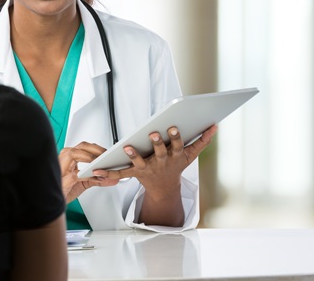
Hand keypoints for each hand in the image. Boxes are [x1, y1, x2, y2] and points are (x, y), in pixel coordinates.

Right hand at [59, 142, 118, 203]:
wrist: (54, 201)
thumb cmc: (65, 189)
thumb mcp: (83, 183)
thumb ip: (96, 179)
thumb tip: (112, 178)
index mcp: (69, 158)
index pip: (84, 147)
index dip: (97, 148)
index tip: (108, 152)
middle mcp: (64, 159)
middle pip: (81, 146)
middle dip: (96, 149)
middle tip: (106, 156)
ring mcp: (61, 168)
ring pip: (74, 154)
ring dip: (89, 157)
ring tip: (100, 164)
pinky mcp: (62, 180)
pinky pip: (75, 174)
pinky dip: (87, 176)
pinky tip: (95, 178)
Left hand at [90, 124, 217, 225]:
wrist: (164, 188)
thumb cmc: (176, 165)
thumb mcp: (190, 155)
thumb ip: (202, 141)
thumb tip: (214, 126)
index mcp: (174, 156)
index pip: (176, 145)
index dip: (175, 137)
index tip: (173, 127)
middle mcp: (161, 162)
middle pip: (159, 152)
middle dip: (157, 143)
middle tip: (153, 133)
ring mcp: (148, 168)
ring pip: (140, 161)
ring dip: (134, 155)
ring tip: (127, 147)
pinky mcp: (135, 173)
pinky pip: (122, 172)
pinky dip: (109, 172)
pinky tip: (98, 170)